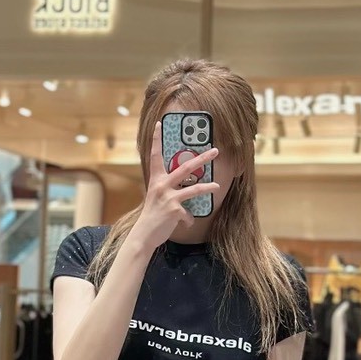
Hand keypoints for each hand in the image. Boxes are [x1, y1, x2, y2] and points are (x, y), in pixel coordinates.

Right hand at [131, 121, 219, 250]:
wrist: (143, 235)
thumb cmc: (151, 216)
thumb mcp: (157, 198)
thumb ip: (168, 190)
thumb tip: (183, 190)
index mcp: (156, 180)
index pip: (155, 156)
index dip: (156, 140)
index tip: (158, 124)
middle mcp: (161, 185)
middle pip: (185, 167)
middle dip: (202, 158)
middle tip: (215, 151)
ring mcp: (168, 197)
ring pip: (193, 189)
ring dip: (207, 187)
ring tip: (217, 185)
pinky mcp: (174, 210)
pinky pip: (188, 214)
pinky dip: (188, 220)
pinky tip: (184, 224)